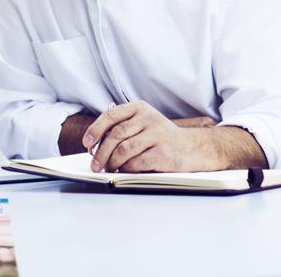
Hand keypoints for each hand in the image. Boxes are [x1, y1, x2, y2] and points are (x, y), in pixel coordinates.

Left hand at [82, 101, 222, 172]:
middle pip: (115, 135)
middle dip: (100, 153)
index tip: (87, 144)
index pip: (111, 116)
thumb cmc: (160, 138)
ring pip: (123, 150)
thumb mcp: (143, 124)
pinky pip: (135, 163)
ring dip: (112, 162)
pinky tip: (126, 171)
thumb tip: (94, 147)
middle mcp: (149, 118)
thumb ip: (121, 129)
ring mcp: (157, 135)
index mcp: (140, 108)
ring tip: (109, 169)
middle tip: (95, 165)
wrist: (193, 148)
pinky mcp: (163, 153)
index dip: (95, 130)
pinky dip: (126, 169)